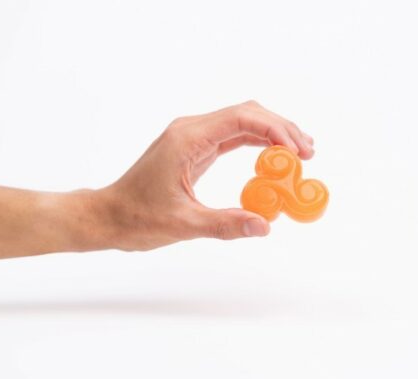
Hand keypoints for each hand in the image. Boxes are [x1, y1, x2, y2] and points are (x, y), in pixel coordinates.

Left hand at [97, 100, 314, 250]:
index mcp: (187, 139)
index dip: (275, 130)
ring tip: (300, 152)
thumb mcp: (183, 224)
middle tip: (307, 152)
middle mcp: (191, 130)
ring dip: (272, 134)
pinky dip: (257, 144)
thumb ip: (225, 224)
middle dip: (280, 128)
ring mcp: (194, 137)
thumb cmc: (137, 217)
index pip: (241, 118)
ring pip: (242, 122)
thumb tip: (265, 225)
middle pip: (247, 113)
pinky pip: (233, 137)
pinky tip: (274, 157)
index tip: (297, 151)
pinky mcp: (196, 149)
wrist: (110, 216)